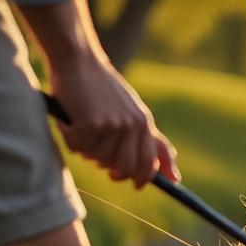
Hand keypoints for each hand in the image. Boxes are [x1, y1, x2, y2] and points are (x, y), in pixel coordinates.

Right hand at [49, 55, 178, 187]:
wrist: (78, 60)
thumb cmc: (103, 88)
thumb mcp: (135, 112)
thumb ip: (153, 142)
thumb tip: (174, 177)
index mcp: (144, 123)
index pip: (150, 163)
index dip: (143, 178)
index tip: (137, 185)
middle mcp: (132, 126)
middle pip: (124, 169)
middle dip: (109, 168)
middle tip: (96, 153)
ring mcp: (113, 126)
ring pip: (98, 160)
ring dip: (86, 149)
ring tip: (82, 126)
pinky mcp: (91, 124)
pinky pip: (79, 148)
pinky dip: (70, 137)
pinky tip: (70, 120)